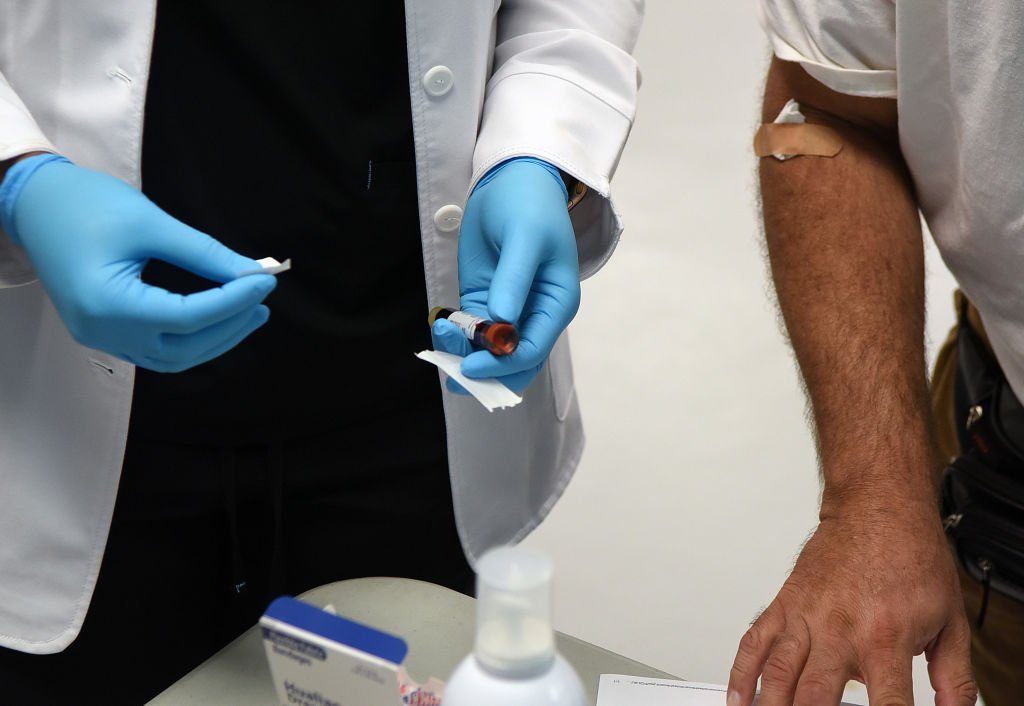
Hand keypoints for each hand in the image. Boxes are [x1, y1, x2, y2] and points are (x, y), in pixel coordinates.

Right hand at [0, 154, 274, 371]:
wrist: (33, 202)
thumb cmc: (84, 203)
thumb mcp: (150, 223)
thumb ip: (203, 253)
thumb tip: (249, 272)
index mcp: (108, 304)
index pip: (187, 317)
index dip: (233, 301)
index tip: (264, 280)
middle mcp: (101, 331)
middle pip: (184, 348)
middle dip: (230, 326)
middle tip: (262, 298)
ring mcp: (100, 336)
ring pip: (172, 357)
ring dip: (215, 338)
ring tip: (249, 310)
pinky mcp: (103, 331)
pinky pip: (156, 349)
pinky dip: (190, 337)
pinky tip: (216, 317)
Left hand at [433, 157, 579, 392]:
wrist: (512, 178)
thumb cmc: (528, 204)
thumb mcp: (524, 237)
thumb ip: (514, 279)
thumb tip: (501, 321)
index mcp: (556, 303)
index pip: (532, 348)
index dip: (503, 363)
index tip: (470, 365)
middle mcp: (535, 314)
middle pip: (513, 361)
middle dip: (485, 372)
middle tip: (452, 377)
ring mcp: (509, 310)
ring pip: (490, 351)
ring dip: (465, 355)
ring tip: (440, 340)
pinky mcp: (484, 300)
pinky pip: (472, 332)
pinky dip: (456, 338)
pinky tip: (441, 330)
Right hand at [728, 496, 976, 705]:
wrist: (878, 508)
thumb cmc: (911, 557)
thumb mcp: (950, 622)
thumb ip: (954, 678)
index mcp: (886, 639)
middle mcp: (840, 629)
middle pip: (815, 697)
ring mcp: (806, 617)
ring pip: (778, 674)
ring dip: (770, 705)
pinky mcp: (785, 603)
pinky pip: (755, 642)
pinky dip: (742, 673)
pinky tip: (739, 698)